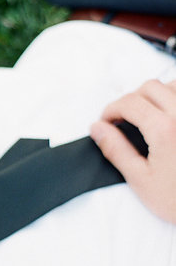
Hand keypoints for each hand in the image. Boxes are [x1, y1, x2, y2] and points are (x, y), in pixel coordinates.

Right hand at [91, 79, 175, 223]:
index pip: (130, 102)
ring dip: (156, 95)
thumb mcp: (141, 180)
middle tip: (123, 120)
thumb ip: (116, 150)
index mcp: (165, 130)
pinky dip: (174, 98)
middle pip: (150, 87)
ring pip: (173, 85)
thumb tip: (97, 129)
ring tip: (148, 116)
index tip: (105, 122)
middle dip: (131, 100)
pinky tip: (169, 116)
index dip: (111, 110)